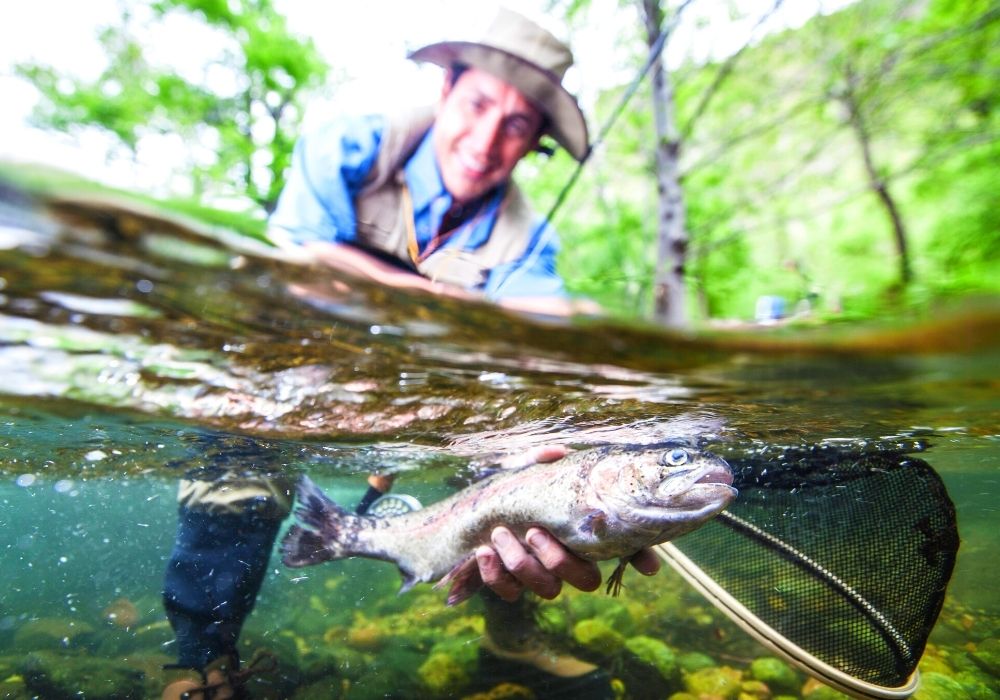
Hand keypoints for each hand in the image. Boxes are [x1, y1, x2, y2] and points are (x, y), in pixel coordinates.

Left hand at [471, 443, 661, 600]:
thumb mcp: (523, 471)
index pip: (620, 550)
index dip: (638, 559)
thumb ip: (540, 460)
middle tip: (532, 532)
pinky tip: (484, 551)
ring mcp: (540, 576)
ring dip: (522, 564)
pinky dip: (496, 574)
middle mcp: (565, 559)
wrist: (469, 518)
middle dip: (559, 560)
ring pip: (548, 590)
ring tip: (499, 534)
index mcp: (579, 533)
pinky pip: (511, 593)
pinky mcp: (510, 586)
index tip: (648, 567)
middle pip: (585, 580)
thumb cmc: (507, 492)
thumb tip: (559, 452)